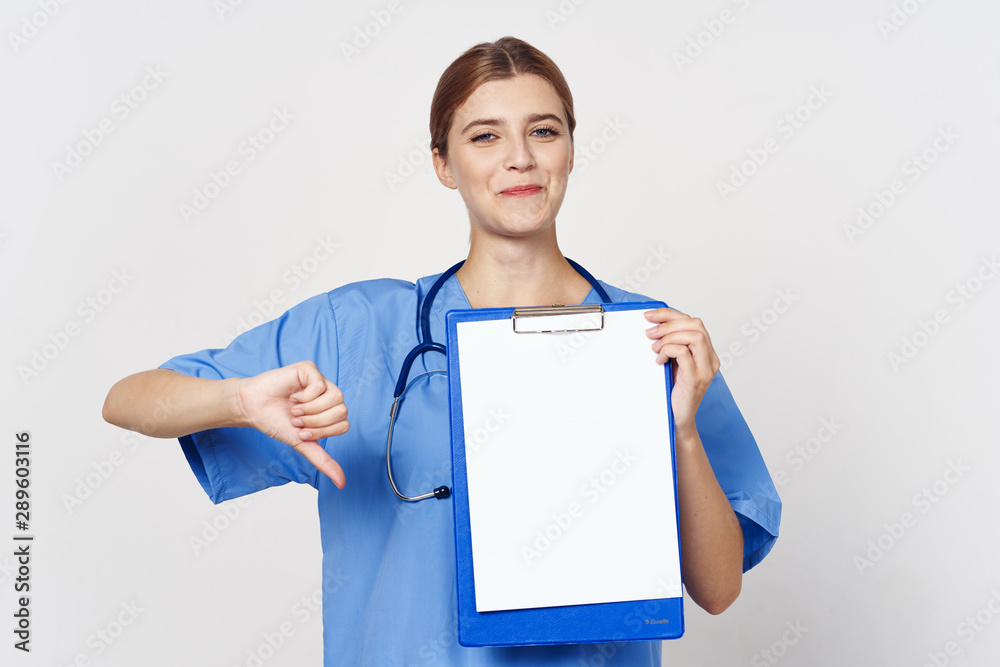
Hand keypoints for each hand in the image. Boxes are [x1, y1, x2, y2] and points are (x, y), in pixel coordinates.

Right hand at [235, 360, 348, 488]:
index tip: (302, 432)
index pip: (343, 424)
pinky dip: (304, 397)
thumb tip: (342, 483)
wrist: (252, 409)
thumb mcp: (302, 444)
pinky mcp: (310, 369)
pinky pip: (320, 385)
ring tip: (294, 410)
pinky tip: (292, 397)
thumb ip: (323, 460)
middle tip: (297, 420)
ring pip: (336, 398)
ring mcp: (321, 381)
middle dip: (316, 422)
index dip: (322, 432)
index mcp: (330, 411)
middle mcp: (329, 394)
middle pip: (341, 411)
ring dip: (311, 410)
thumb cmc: (276, 422)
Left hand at [644, 308, 719, 435]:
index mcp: (707, 353)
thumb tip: (654, 325)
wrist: (677, 419)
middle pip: (696, 324)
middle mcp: (710, 359)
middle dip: (669, 322)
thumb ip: (672, 346)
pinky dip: (667, 350)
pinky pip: (683, 352)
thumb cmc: (675, 392)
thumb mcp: (674, 363)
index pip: (694, 322)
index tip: (651, 315)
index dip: (671, 315)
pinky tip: (659, 360)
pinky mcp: (695, 379)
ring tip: (654, 348)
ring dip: (668, 337)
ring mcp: (705, 369)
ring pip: (694, 335)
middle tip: (650, 332)